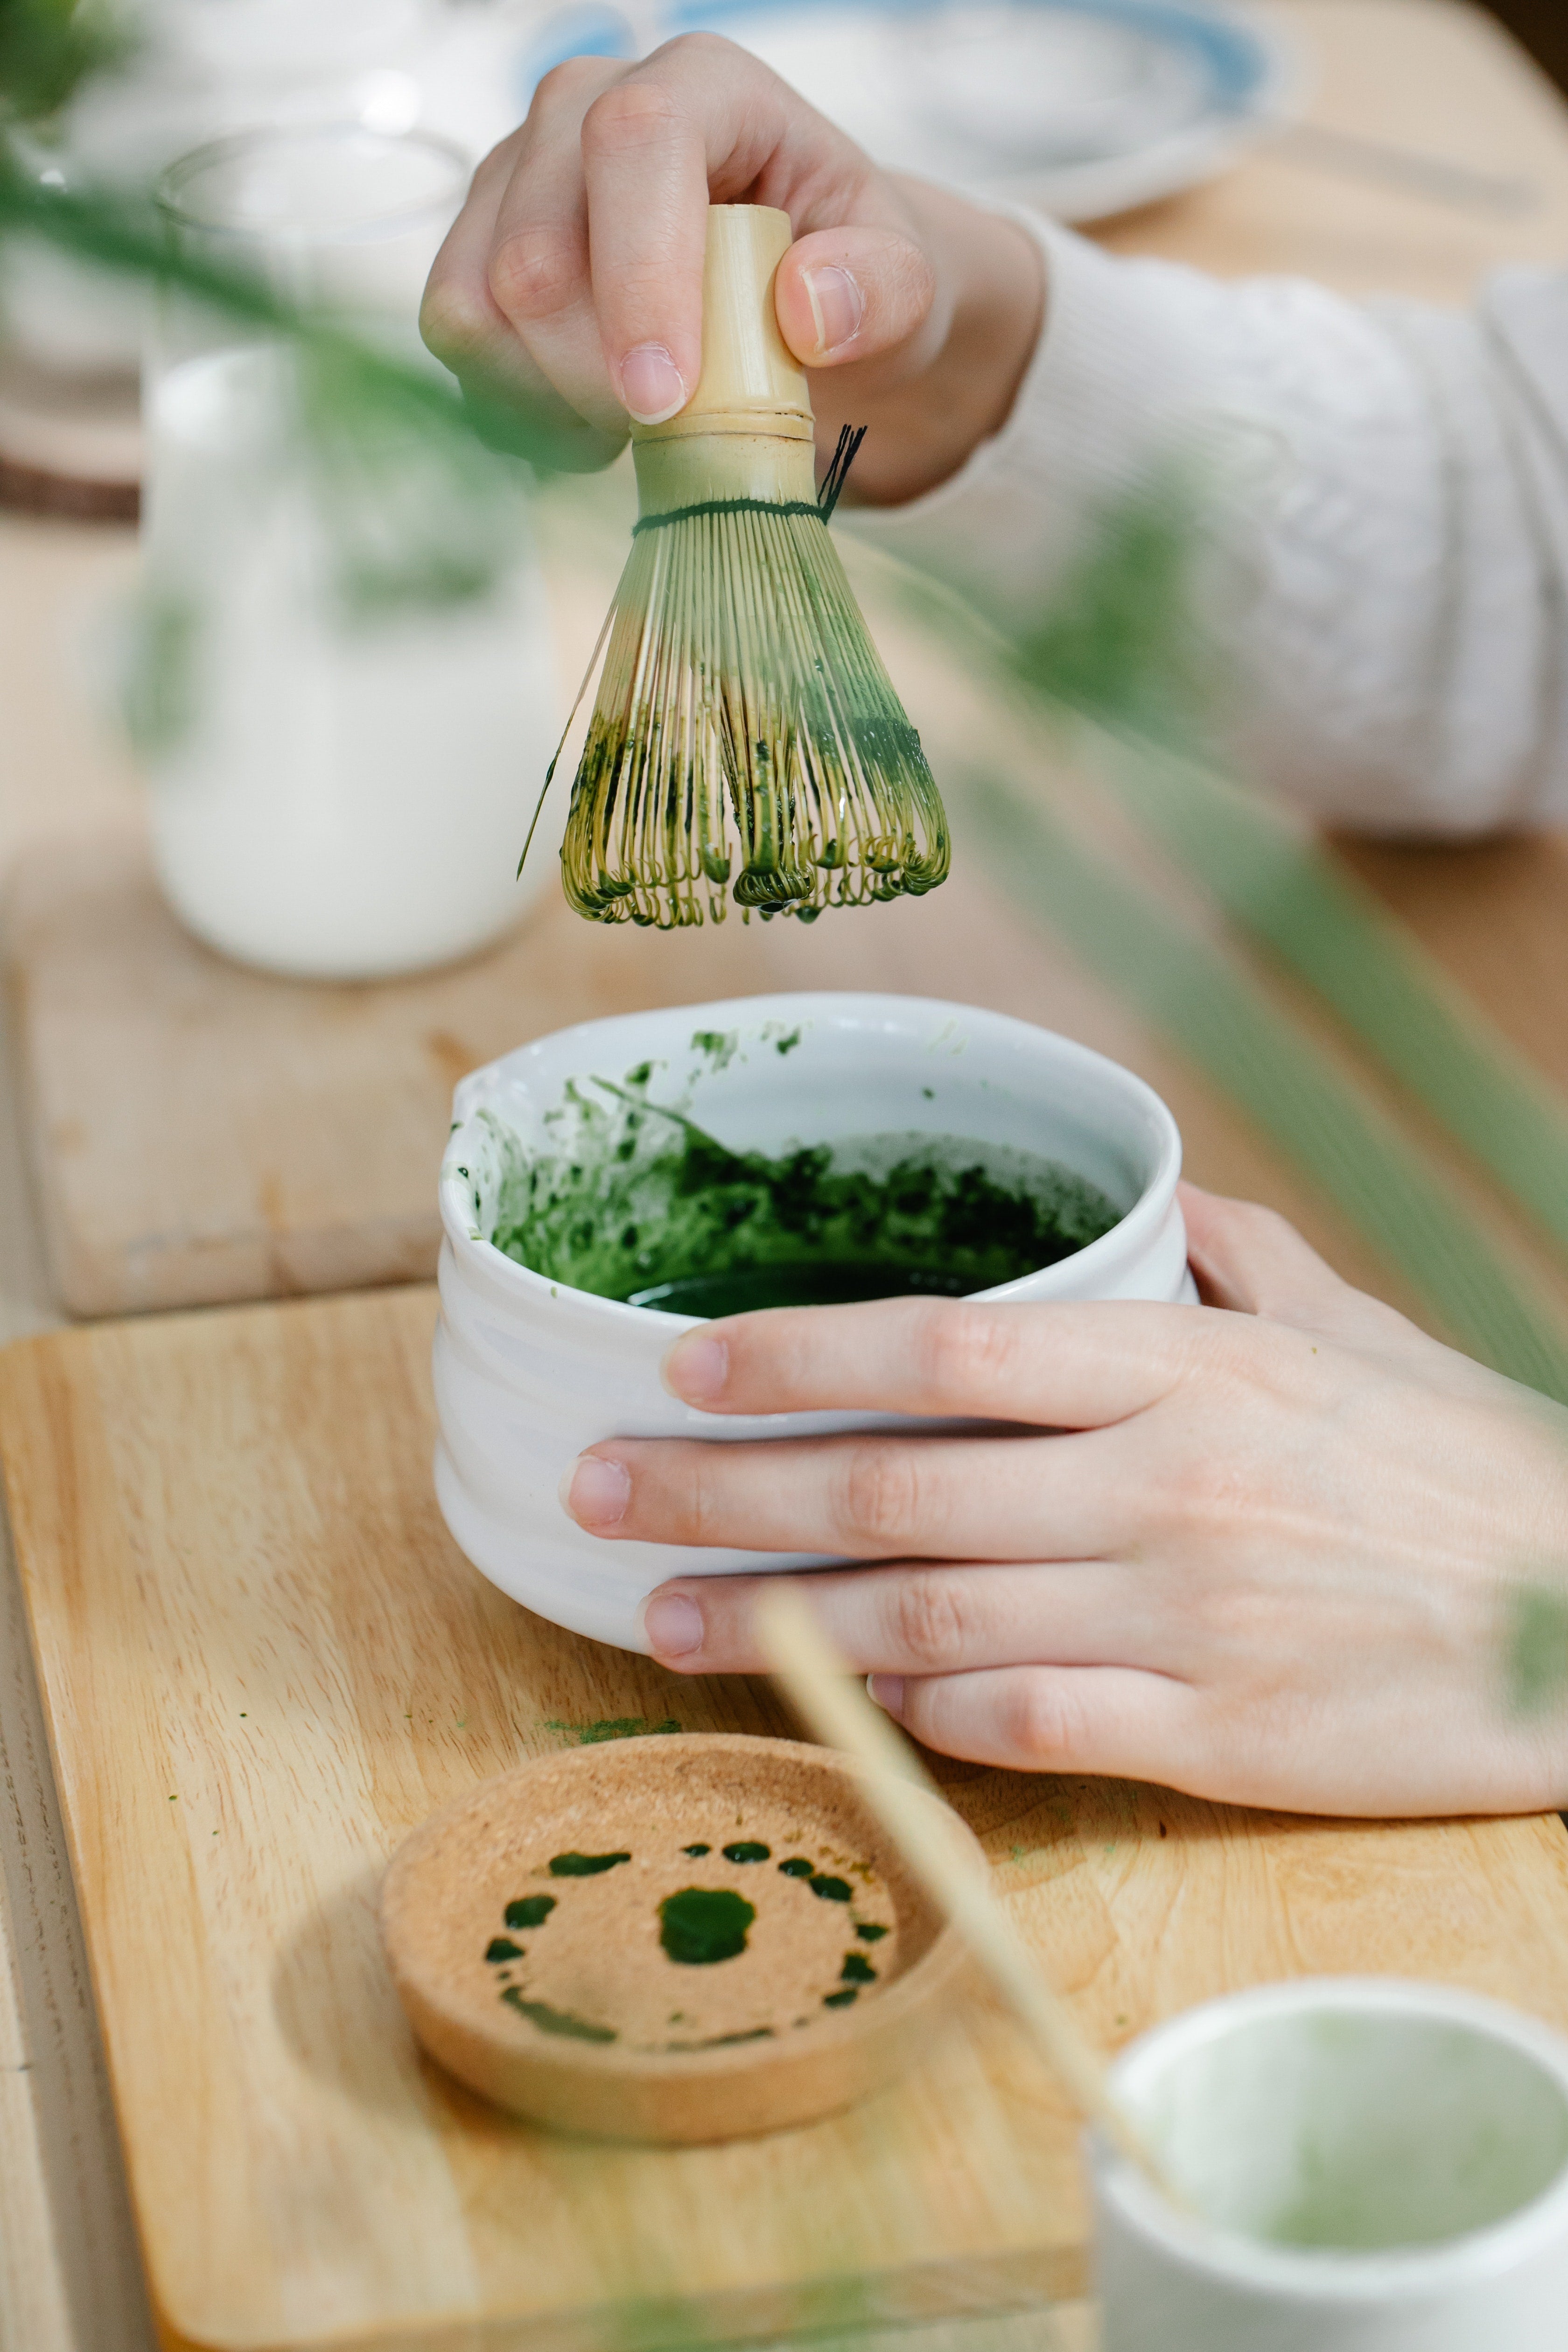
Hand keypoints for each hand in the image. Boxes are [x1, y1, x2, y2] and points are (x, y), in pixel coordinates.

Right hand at [420, 33, 1043, 498]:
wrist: (800, 308)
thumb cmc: (848, 282)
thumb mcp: (907, 286)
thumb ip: (883, 291)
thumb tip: (809, 309)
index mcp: (703, 88)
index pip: (636, 143)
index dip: (639, 277)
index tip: (665, 398)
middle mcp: (585, 109)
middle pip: (532, 246)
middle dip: (593, 372)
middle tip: (668, 428)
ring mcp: (519, 177)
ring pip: (473, 301)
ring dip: (549, 397)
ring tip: (630, 429)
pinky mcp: (479, 249)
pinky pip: (458, 341)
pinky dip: (517, 407)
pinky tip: (588, 425)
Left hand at [564, 1185, 1567, 1815]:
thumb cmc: (1467, 1467)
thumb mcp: (1359, 1331)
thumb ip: (1236, 1255)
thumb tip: (1145, 1196)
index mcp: (1188, 1368)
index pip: (945, 1344)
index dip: (794, 1355)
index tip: (681, 1368)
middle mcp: (1164, 1485)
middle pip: (893, 1486)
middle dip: (720, 1490)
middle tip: (595, 1493)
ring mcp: (1183, 1618)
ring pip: (926, 1615)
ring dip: (769, 1619)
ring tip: (653, 1613)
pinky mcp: (1216, 1739)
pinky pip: (1021, 1725)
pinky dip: (913, 1713)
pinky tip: (829, 1700)